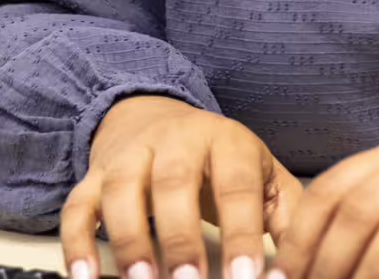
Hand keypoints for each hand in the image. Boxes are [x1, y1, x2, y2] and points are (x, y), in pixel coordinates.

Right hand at [61, 95, 302, 278]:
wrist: (156, 115)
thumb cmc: (220, 159)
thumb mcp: (261, 173)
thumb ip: (286, 215)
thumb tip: (301, 262)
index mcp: (226, 141)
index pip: (237, 185)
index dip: (242, 233)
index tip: (245, 278)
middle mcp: (176, 141)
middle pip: (175, 182)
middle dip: (181, 237)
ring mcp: (131, 156)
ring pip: (123, 191)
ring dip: (129, 241)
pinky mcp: (95, 175)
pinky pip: (78, 205)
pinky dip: (76, 241)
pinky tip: (84, 277)